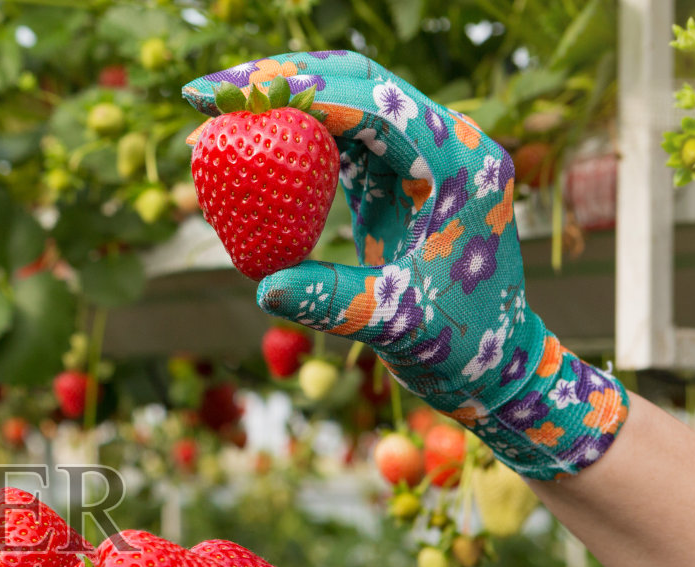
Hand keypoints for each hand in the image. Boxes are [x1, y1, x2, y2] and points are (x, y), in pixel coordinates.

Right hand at [184, 52, 626, 481]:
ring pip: (342, 100)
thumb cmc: (458, 344)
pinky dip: (290, 136)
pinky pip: (338, 137)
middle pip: (354, 82)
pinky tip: (245, 146)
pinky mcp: (398, 173)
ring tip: (214, 115)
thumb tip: (261, 288)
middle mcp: (447, 140)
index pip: (373, 103)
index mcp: (460, 162)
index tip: (234, 100)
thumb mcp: (396, 324)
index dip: (299, 93)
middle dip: (277, 79)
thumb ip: (333, 300)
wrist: (491, 360)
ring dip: (278, 101)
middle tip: (203, 95)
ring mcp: (422, 152)